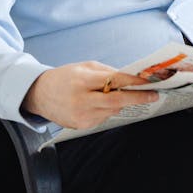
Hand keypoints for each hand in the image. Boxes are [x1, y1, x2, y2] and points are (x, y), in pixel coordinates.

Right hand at [22, 61, 157, 129]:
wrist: (39, 94)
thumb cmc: (65, 77)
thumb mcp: (85, 67)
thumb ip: (107, 72)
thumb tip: (131, 78)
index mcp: (82, 81)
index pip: (114, 82)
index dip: (134, 83)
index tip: (149, 82)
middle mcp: (81, 100)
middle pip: (116, 102)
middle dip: (137, 98)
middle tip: (153, 95)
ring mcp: (81, 116)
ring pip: (112, 110)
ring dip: (119, 103)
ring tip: (115, 94)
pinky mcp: (81, 126)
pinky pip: (103, 117)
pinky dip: (106, 110)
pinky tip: (97, 103)